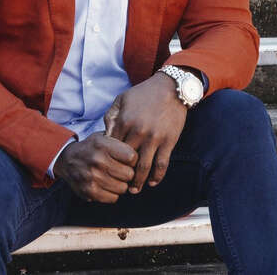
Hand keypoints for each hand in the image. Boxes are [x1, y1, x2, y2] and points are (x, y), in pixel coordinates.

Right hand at [54, 132, 137, 202]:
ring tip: (115, 177)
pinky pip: (113, 198)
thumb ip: (122, 139)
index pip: (132, 157)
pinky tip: (108, 185)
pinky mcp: (89, 191)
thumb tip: (142, 147)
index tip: (129, 159)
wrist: (67, 159)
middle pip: (129, 174)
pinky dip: (113, 193)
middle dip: (129, 173)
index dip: (134, 160)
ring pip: (123, 188)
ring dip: (122, 184)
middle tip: (123, 170)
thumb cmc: (92, 148)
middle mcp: (97, 161)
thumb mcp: (104, 136)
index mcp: (103, 145)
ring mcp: (93, 177)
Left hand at [104, 72, 188, 193]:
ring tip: (133, 190)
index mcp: (123, 122)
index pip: (111, 149)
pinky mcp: (169, 141)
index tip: (107, 170)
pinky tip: (152, 183)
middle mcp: (138, 132)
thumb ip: (110, 116)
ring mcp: (154, 138)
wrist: (172, 88)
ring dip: (138, 182)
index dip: (108, 161)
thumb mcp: (121, 99)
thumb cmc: (144, 93)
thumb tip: (105, 135)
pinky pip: (162, 163)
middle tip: (117, 185)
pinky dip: (157, 176)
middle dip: (120, 175)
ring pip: (143, 167)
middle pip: (125, 162)